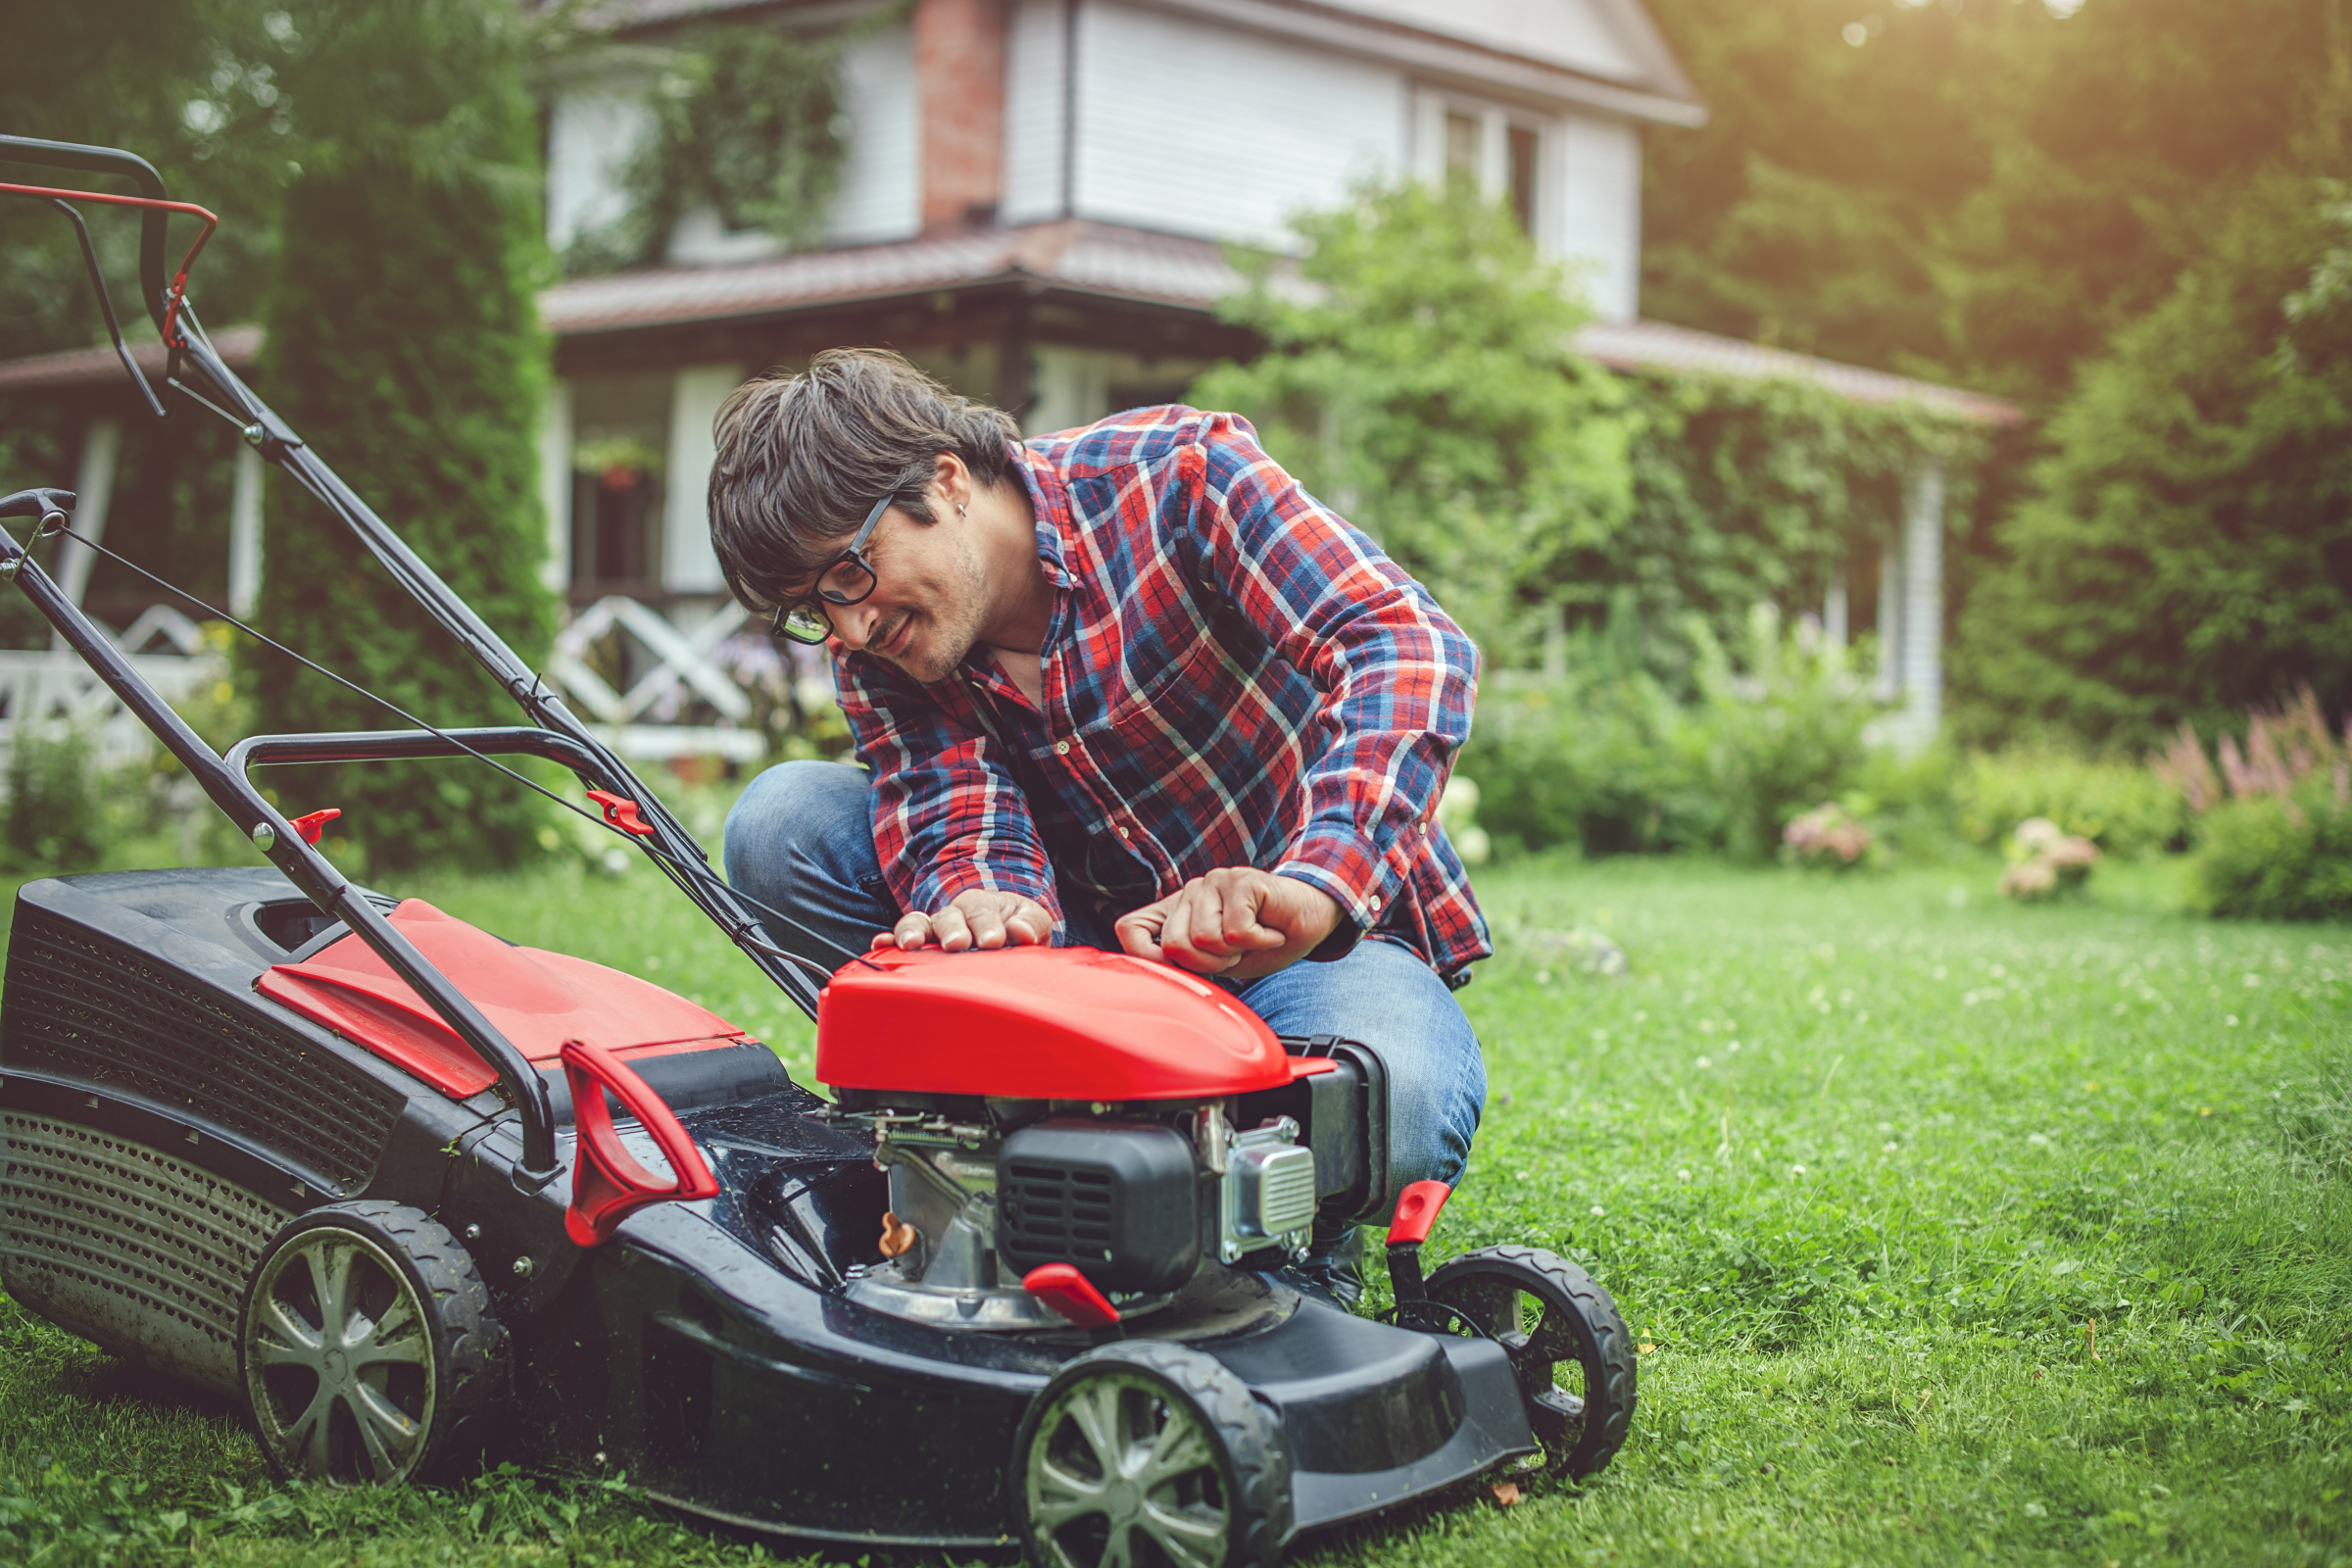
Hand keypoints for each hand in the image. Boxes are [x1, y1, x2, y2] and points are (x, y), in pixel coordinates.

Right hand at [874, 888, 1053, 953]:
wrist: (1004, 937)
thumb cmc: (1017, 930)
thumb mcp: (1032, 923)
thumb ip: (1030, 925)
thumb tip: (1021, 931)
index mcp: (982, 906)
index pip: (981, 911)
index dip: (986, 926)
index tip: (994, 942)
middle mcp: (953, 915)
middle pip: (948, 917)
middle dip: (952, 930)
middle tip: (958, 944)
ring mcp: (933, 931)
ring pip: (917, 924)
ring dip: (913, 933)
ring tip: (911, 946)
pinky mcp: (920, 949)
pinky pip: (899, 941)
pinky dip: (888, 941)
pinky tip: (881, 945)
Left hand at [1116, 868, 1341, 979]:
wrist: (1311, 922)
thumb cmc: (1264, 942)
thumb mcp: (1219, 962)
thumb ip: (1186, 962)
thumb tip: (1160, 972)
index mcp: (1177, 912)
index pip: (1130, 929)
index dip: (1144, 956)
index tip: (1179, 969)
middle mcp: (1190, 893)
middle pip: (1175, 945)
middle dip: (1212, 963)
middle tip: (1237, 952)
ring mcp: (1213, 882)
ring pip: (1205, 939)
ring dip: (1237, 952)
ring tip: (1254, 939)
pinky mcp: (1240, 880)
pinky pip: (1237, 931)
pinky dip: (1260, 942)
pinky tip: (1270, 931)